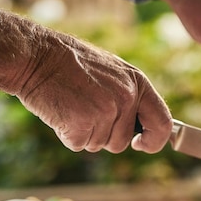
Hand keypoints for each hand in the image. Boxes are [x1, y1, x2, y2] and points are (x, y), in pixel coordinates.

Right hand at [0, 10, 171, 153]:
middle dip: (104, 135)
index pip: (163, 123)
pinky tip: (62, 112)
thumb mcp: (113, 73)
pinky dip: (68, 135)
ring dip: (85, 134)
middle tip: (85, 110)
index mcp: (138, 83)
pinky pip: (79, 144)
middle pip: (122, 142)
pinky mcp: (83, 123)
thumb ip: (130, 98)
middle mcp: (126, 98)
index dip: (154, 141)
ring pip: (99, 145)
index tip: (140, 145)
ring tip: (73, 106)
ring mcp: (106, 111)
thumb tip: (144, 129)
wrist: (37, 55)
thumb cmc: (72, 65)